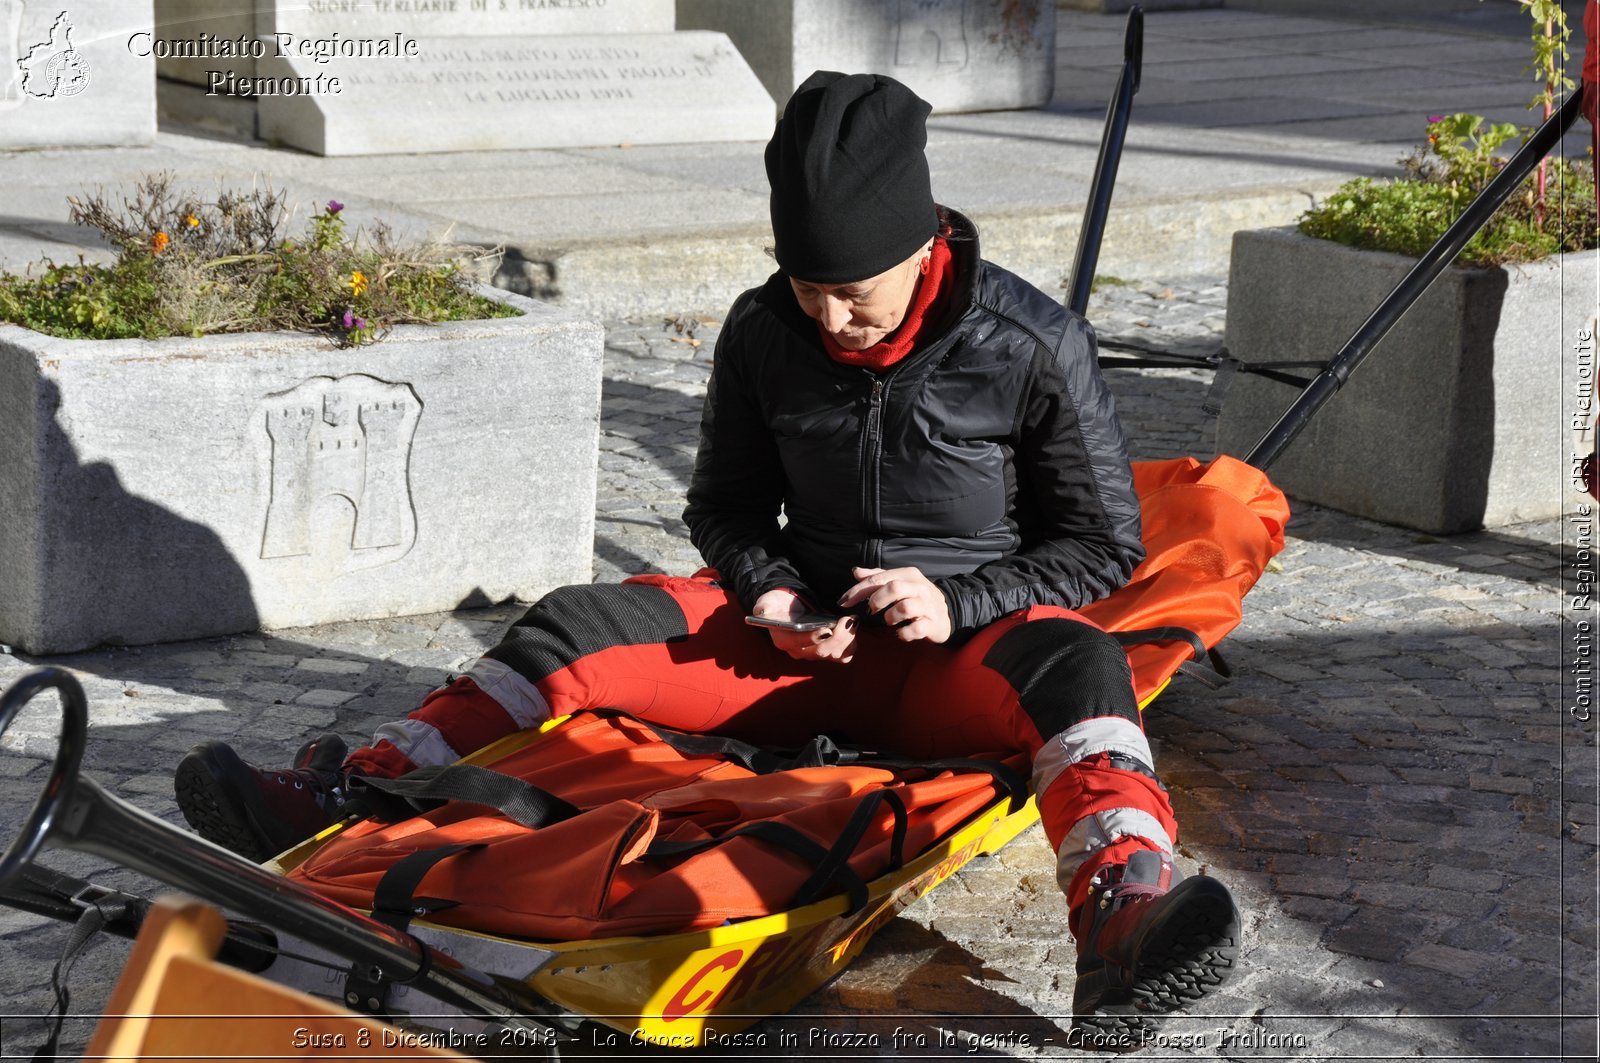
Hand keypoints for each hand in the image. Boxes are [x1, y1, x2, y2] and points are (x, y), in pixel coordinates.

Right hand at [751, 588, 858, 662]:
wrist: (787, 608)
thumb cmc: (777, 605)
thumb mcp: (766, 603)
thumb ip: (763, 607)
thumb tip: (762, 612)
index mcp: (784, 640)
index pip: (800, 644)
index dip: (814, 637)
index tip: (827, 627)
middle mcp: (800, 651)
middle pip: (822, 652)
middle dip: (838, 637)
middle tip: (847, 619)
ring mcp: (814, 653)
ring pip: (835, 655)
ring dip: (848, 639)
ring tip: (852, 621)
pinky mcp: (826, 652)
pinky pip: (843, 656)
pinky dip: (851, 645)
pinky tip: (853, 630)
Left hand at [837, 566, 952, 643]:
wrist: (946, 615)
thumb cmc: (916, 597)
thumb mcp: (899, 582)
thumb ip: (877, 577)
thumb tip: (856, 572)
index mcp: (909, 575)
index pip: (879, 578)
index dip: (858, 590)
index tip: (844, 602)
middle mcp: (920, 587)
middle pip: (894, 587)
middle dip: (877, 600)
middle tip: (872, 610)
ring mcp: (929, 606)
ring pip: (905, 607)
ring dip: (891, 617)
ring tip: (890, 620)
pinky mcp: (933, 624)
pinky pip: (916, 629)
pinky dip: (904, 633)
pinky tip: (901, 633)